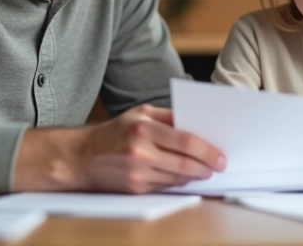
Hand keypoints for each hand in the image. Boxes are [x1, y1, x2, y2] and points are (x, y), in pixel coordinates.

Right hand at [13, 105, 225, 193]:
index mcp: (144, 129)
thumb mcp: (140, 113)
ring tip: (203, 170)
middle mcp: (140, 152)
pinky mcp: (135, 188)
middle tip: (218, 166)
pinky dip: (177, 181)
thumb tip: (197, 123)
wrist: (81, 156)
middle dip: (206, 166)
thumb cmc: (114, 131)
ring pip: (177, 177)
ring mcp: (137, 173)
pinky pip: (165, 186)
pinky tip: (183, 176)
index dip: (207, 150)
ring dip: (194, 175)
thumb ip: (168, 116)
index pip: (185, 141)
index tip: (220, 156)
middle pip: (185, 163)